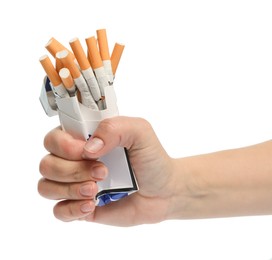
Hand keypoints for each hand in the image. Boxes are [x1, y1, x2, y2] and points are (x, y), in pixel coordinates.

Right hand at [38, 116, 185, 225]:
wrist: (163, 190)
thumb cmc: (151, 159)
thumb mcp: (140, 131)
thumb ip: (114, 128)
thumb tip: (89, 148)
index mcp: (85, 139)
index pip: (54, 138)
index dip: (64, 145)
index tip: (87, 150)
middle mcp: (76, 160)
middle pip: (47, 164)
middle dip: (73, 169)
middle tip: (102, 172)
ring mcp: (76, 184)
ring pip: (46, 187)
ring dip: (71, 189)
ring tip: (96, 190)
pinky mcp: (81, 206)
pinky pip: (58, 211)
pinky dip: (72, 209)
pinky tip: (92, 205)